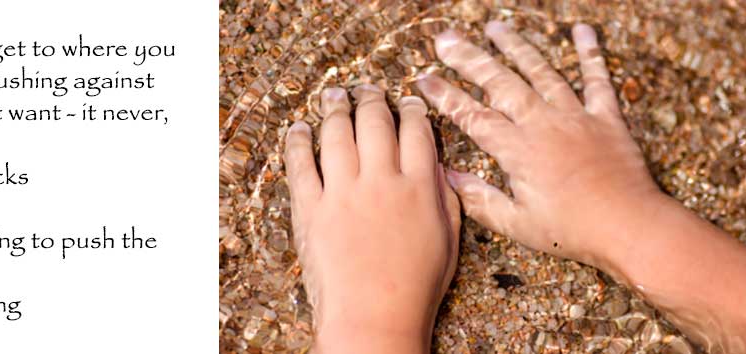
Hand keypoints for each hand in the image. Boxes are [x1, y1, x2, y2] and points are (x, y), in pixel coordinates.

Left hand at [285, 85, 459, 352]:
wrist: (374, 317)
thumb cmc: (417, 286)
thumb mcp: (448, 239)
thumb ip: (445, 196)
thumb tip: (438, 165)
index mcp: (418, 186)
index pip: (416, 131)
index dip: (411, 110)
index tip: (406, 102)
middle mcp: (381, 181)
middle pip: (375, 123)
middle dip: (372, 100)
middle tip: (367, 91)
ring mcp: (343, 193)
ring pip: (337, 135)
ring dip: (335, 109)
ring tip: (334, 96)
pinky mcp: (311, 209)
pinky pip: (301, 165)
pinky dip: (297, 142)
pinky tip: (298, 130)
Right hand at [415, 21, 659, 268]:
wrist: (630, 226)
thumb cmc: (572, 231)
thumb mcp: (517, 223)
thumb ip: (480, 199)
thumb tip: (448, 178)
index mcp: (518, 151)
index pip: (472, 116)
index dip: (445, 96)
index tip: (424, 78)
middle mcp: (544, 124)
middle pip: (501, 83)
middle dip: (470, 59)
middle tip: (447, 39)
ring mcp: (576, 117)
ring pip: (541, 72)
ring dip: (517, 47)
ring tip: (496, 27)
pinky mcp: (606, 119)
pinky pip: (597, 79)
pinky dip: (590, 53)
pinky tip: (582, 30)